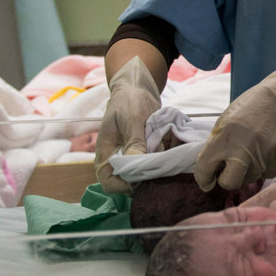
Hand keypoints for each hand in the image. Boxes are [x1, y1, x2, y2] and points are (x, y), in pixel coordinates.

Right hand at [93, 56, 162, 193]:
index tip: (143, 176)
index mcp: (106, 154)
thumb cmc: (129, 101)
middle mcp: (118, 160)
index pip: (110, 183)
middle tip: (161, 163)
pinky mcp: (144, 153)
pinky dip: (164, 157)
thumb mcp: (132, 119)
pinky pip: (154, 164)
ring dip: (157, 166)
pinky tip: (169, 144)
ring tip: (166, 148)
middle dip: (146, 176)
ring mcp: (131, 158)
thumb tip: (137, 168)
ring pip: (144, 175)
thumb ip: (134, 143)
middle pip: (129, 183)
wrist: (138, 89)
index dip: (124, 186)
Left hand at [194, 60, 275, 190]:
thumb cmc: (252, 107)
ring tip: (255, 149)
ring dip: (249, 169)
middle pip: (230, 183)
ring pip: (251, 178)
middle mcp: (244, 150)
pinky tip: (268, 149)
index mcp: (225, 137)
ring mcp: (264, 156)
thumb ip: (218, 144)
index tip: (207, 182)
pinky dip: (266, 165)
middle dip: (228, 180)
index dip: (204, 178)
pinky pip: (269, 173)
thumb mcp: (227, 119)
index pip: (205, 168)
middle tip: (231, 171)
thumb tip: (212, 168)